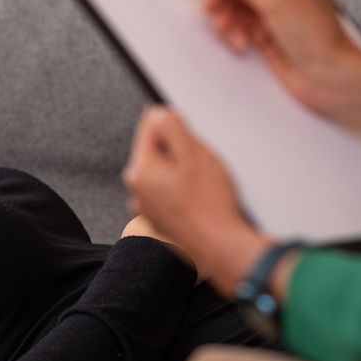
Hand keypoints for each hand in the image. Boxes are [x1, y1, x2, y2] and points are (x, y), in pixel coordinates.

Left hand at [122, 106, 274, 291]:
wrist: (222, 248)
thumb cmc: (210, 204)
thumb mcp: (194, 154)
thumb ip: (173, 127)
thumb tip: (159, 113)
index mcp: (140, 172)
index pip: (149, 127)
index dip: (174, 123)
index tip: (191, 133)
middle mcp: (137, 192)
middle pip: (158, 152)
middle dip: (180, 151)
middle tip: (203, 163)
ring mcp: (149, 209)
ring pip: (166, 173)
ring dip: (183, 172)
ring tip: (205, 185)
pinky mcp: (163, 221)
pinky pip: (172, 194)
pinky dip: (186, 192)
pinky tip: (203, 200)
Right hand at [203, 0, 360, 119]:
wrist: (330, 78)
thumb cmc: (320, 38)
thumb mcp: (276, 0)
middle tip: (214, 3)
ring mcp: (273, 7)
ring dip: (225, 14)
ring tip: (228, 28)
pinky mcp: (265, 29)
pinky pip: (237, 22)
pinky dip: (233, 30)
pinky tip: (242, 41)